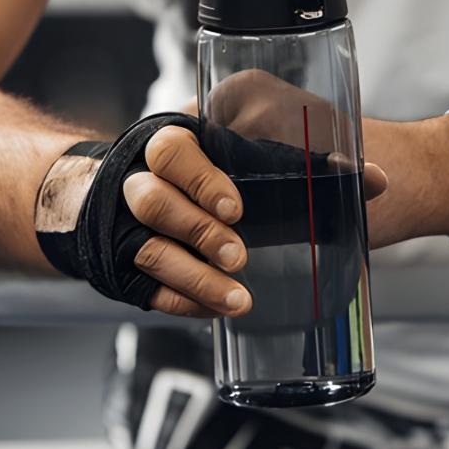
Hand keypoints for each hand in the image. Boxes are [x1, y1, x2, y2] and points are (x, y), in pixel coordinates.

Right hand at [122, 125, 251, 317]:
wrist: (138, 190)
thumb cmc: (198, 166)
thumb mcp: (222, 141)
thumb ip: (255, 144)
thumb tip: (323, 158)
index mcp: (162, 147)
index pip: (169, 154)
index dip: (201, 182)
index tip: (234, 209)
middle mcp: (137, 185)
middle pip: (154, 205)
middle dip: (199, 233)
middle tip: (236, 256)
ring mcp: (126, 228)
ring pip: (153, 253)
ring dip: (197, 279)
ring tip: (236, 298)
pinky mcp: (125, 266)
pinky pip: (151, 289)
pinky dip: (186, 301)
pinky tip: (216, 307)